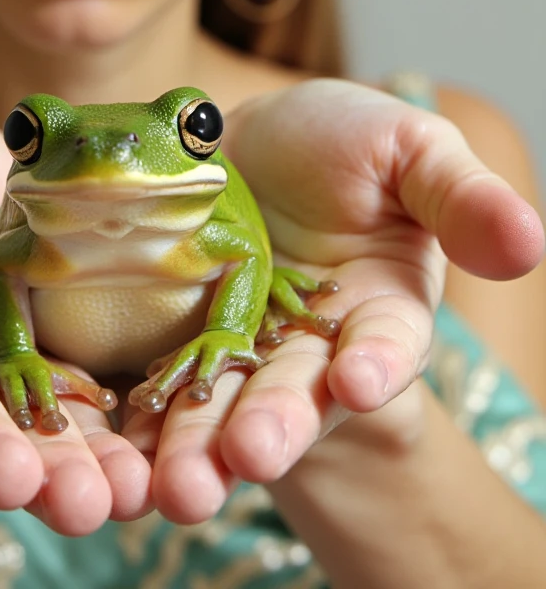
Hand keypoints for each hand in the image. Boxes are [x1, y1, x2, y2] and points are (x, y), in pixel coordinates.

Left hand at [128, 79, 543, 522]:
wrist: (247, 142)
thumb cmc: (342, 143)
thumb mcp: (408, 150)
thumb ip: (460, 197)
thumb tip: (528, 241)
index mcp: (380, 308)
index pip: (385, 345)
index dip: (375, 362)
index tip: (359, 379)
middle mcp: (312, 346)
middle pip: (296, 393)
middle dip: (274, 425)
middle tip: (246, 457)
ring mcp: (241, 348)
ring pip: (223, 403)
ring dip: (202, 444)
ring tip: (179, 484)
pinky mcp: (178, 340)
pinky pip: (159, 379)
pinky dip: (144, 412)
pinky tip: (122, 441)